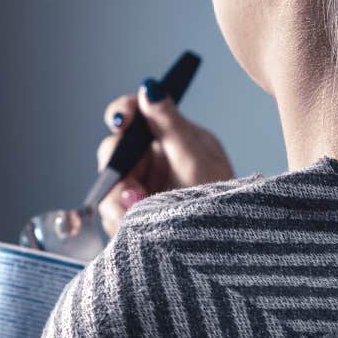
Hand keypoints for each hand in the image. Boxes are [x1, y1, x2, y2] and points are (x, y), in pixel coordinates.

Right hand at [94, 80, 232, 234]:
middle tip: (134, 191)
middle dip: (119, 171)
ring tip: (140, 213)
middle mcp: (152, 161)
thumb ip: (170, 126)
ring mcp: (141, 189)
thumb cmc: (223, 202)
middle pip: (114, 151)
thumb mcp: (197, 162)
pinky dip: (120, 221)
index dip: (122, 113)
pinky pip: (111, 214)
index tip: (121, 121)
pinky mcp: (134, 216)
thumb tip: (150, 87)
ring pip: (109, 186)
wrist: (228, 249)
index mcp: (171, 139)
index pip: (136, 114)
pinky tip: (135, 226)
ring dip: (118, 201)